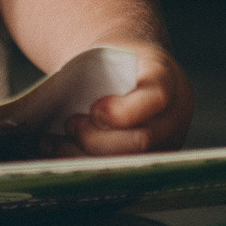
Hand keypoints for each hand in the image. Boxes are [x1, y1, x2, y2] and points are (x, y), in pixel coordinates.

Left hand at [43, 42, 193, 156]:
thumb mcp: (108, 54)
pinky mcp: (149, 161)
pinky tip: (59, 154)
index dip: (123, 111)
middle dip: (96, 138)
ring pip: (129, 163)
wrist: (134, 69)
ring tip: (51, 143)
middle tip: (69, 124)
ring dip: (84, 156)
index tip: (94, 109)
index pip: (156, 97)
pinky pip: (119, 172)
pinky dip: (86, 165)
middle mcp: (174, 115)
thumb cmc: (113, 60)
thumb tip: (58, 104)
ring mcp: (166, 143)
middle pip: (141, 140)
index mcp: (166, 78)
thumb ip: (95, 73)